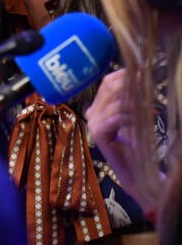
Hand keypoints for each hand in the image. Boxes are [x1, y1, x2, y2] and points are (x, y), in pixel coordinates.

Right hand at [85, 69, 160, 212]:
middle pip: (109, 88)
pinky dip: (133, 115)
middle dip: (131, 85)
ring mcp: (92, 123)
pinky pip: (117, 117)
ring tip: (153, 105)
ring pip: (116, 102)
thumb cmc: (135, 144)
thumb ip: (129, 99)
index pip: (107, 82)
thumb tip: (138, 74)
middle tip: (150, 86)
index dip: (124, 75)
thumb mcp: (132, 116)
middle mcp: (90, 113)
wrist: (136, 172)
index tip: (142, 72)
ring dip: (137, 102)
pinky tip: (147, 116)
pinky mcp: (99, 133)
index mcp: (96, 107)